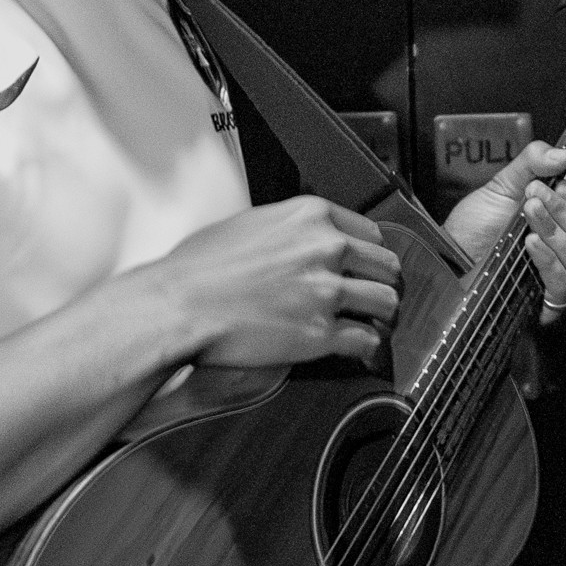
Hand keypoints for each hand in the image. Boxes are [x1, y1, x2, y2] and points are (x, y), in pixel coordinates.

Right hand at [138, 196, 400, 368]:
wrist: (177, 306)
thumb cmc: (197, 267)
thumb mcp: (249, 223)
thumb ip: (288, 227)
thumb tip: (300, 237)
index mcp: (312, 216)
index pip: (372, 235)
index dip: (369, 256)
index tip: (364, 270)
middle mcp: (327, 248)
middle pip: (388, 268)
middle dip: (382, 285)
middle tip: (373, 300)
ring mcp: (327, 291)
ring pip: (387, 303)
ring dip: (381, 317)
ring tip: (370, 325)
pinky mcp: (321, 333)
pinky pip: (366, 340)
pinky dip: (365, 348)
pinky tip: (356, 349)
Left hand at [445, 141, 565, 312]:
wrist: (450, 254)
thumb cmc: (478, 223)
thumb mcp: (504, 184)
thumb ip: (534, 162)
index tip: (564, 184)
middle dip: (564, 210)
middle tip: (534, 196)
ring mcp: (559, 274)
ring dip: (552, 229)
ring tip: (526, 213)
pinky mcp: (543, 298)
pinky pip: (561, 282)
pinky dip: (547, 259)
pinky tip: (529, 242)